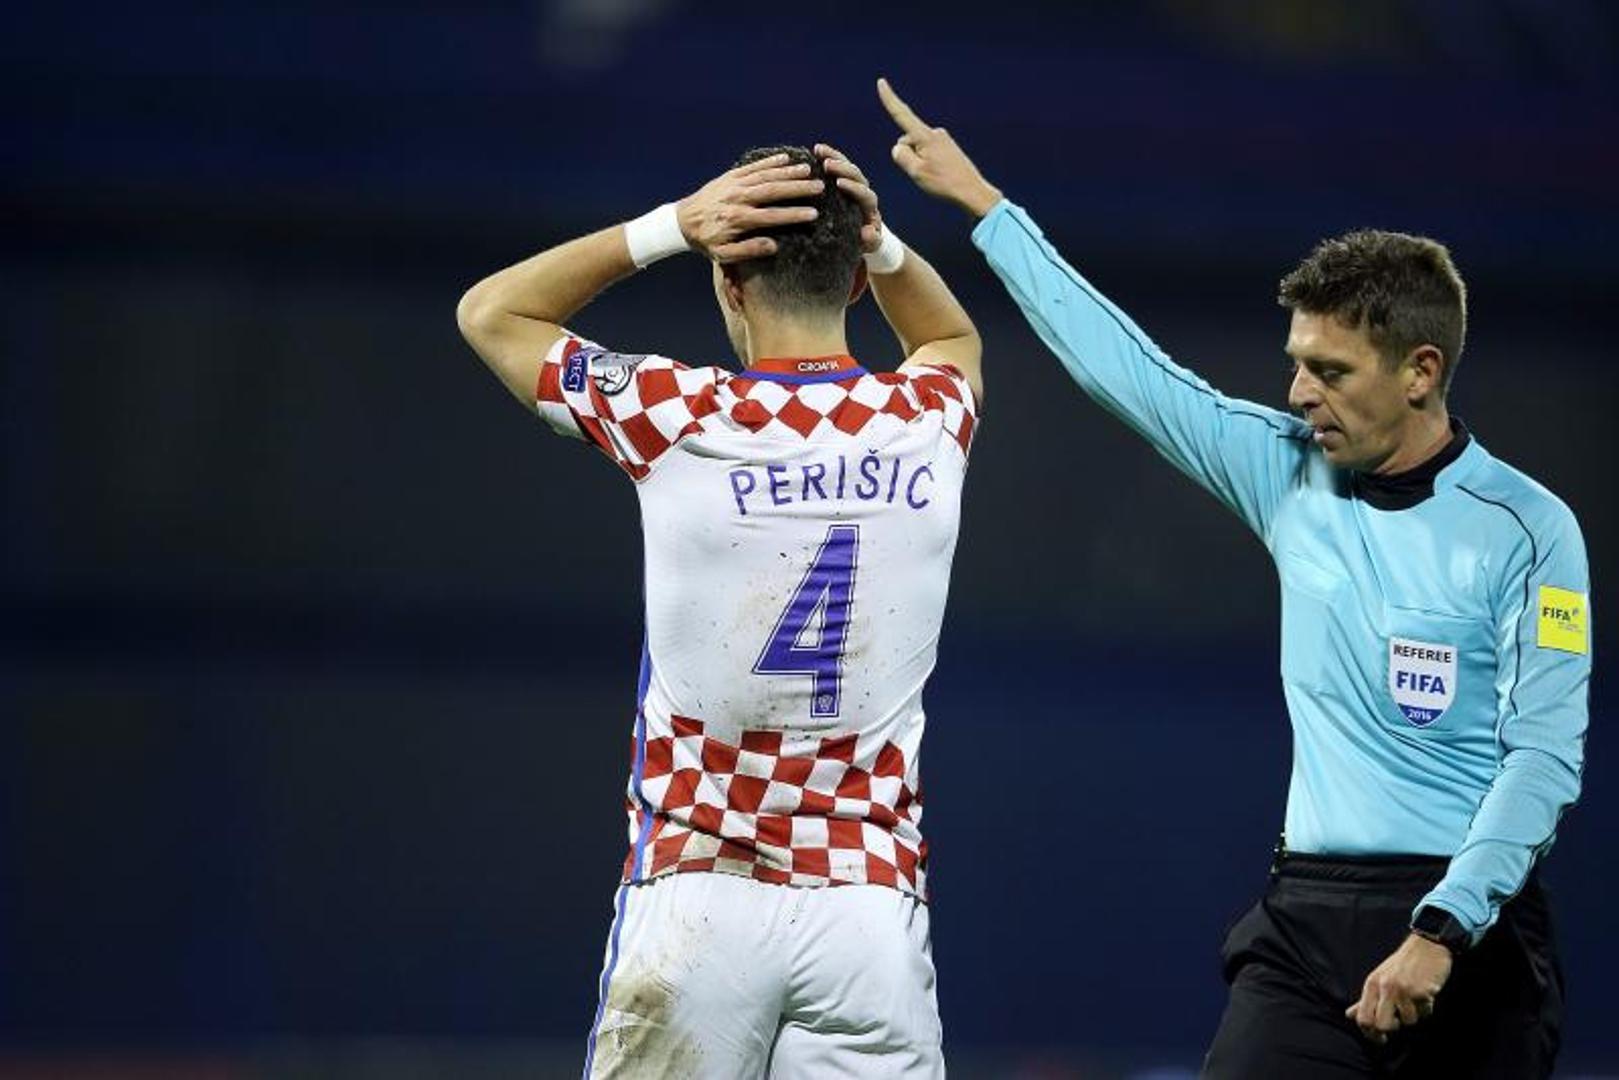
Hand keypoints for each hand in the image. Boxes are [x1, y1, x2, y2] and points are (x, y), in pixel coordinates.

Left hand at [676, 154, 824, 262]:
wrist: (682, 222)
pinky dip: (770, 161)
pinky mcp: (731, 176)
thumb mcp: (724, 255)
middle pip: (773, 191)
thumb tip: (773, 246)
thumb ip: (748, 251)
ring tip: (809, 170)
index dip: (794, 215)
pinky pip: (753, 167)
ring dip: (788, 172)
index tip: (814, 214)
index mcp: (738, 220)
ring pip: (765, 176)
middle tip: (820, 187)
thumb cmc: (707, 241)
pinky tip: (786, 158)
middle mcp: (738, 199)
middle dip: (797, 188)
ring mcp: (734, 185)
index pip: (772, 216)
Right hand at [814, 143, 881, 253]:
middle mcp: (863, 190)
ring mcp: (853, 183)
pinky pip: (838, 164)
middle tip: (827, 164)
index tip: (839, 184)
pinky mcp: (843, 179)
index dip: (853, 187)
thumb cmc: (863, 242)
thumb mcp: (869, 245)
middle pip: (857, 175)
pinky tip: (816, 148)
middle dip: (842, 168)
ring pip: (847, 165)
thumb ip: (871, 240)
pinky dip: (829, 155)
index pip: (865, 193)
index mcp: (870, 206)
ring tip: (818, 150)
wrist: (861, 235)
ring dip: (834, 156)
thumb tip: (867, 231)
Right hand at [876, 77, 1002, 217]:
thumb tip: (899, 148)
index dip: (889, 99)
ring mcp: (942, 139)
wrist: (972, 192)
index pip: (901, 114)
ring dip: (919, 162)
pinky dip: (928, 164)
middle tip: (925, 174)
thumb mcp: (915, 172)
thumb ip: (901, 156)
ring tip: (936, 177)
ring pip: (917, 149)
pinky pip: (928, 154)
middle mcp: (935, 133)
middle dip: (909, 156)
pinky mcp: (948, 147)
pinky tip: (941, 176)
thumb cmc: (944, 183)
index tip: (881, 82)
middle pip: (907, 141)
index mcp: (925, 136)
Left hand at [1345, 934, 1452, 1043]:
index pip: (1363, 1018)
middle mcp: (1385, 987)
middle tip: (1398, 1021)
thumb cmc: (1402, 965)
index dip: (1370, 1034)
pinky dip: (1427, 1008)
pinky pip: (1425, 1013)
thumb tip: (1349, 1015)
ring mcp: (1404, 990)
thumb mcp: (1379, 978)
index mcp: (1372, 985)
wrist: (1426, 946)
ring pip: (1408, 1021)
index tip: (1380, 1038)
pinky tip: (1426, 994)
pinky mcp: (1423, 992)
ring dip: (1414, 1014)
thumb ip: (1366, 999)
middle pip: (1382, 1025)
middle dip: (1391, 1028)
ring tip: (1415, 999)